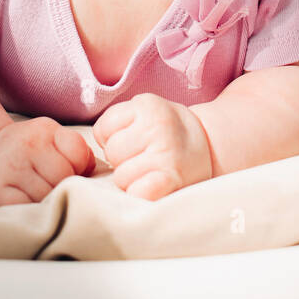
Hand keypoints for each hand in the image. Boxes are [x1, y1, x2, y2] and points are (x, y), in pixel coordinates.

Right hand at [0, 116, 95, 205]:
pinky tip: (25, 204)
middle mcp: (26, 144)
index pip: (79, 154)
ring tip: (36, 195)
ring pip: (47, 195)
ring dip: (47, 201)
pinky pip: (26, 208)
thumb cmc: (25, 152)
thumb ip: (75, 151)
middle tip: (50, 187)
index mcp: (44, 129)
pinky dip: (30, 212)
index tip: (70, 172)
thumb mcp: (50, 139)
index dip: (80, 168)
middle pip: (65, 177)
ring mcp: (9, 167)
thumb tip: (95, 173)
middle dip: (63, 187)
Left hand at [92, 93, 212, 200]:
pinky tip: (153, 186)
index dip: (113, 138)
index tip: (131, 141)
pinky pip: (138, 192)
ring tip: (151, 170)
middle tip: (144, 157)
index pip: (103, 129)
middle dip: (122, 159)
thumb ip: (119, 122)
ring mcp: (166, 153)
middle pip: (112, 152)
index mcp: (147, 105)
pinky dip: (140, 193)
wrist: (212, 145)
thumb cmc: (168, 131)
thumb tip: (86, 153)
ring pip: (121, 176)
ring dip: (131, 178)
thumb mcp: (147, 111)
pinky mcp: (172, 179)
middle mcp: (157, 125)